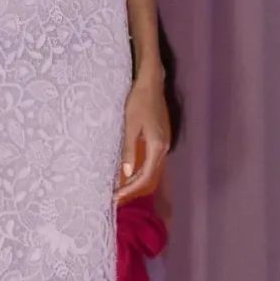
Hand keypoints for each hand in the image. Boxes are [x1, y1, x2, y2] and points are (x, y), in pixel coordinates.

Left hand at [114, 73, 170, 204]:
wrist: (151, 84)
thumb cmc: (138, 102)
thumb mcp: (130, 127)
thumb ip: (129, 151)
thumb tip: (126, 173)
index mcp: (157, 146)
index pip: (145, 176)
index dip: (131, 188)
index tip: (117, 196)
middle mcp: (163, 148)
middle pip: (150, 176)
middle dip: (133, 188)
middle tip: (116, 196)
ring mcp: (164, 143)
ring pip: (151, 169)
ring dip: (136, 179)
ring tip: (120, 187)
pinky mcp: (160, 139)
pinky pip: (151, 161)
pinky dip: (140, 169)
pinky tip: (129, 171)